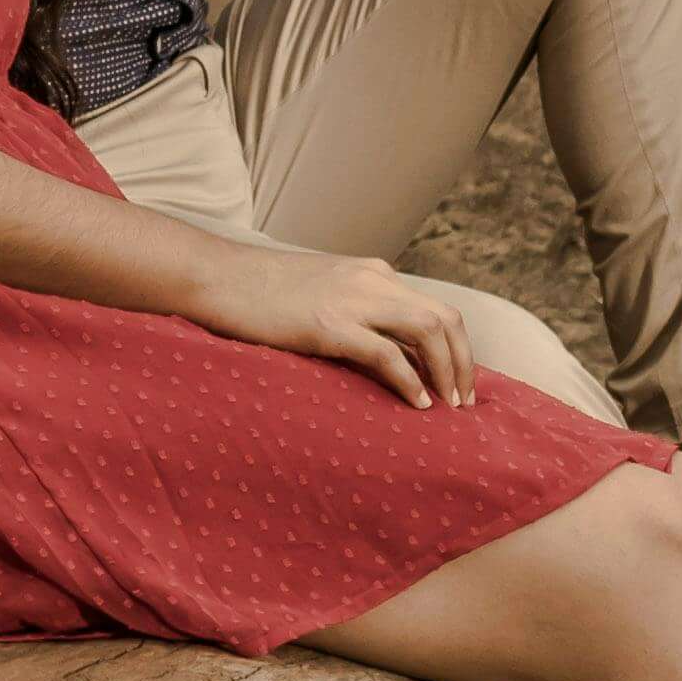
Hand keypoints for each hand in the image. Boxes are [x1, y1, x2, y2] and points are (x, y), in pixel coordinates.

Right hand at [197, 244, 475, 408]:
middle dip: (463, 363)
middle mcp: (372, 281)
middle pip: (444, 319)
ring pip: (427, 331)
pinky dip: (409, 380)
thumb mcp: (322, 294)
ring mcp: (352, 300)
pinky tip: (416, 404)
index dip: (456, 349)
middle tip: (464, 403)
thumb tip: (383, 356)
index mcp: (373, 274)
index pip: (435, 309)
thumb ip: (355, 313)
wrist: (217, 277)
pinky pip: (386, 353)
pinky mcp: (328, 325)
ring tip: (449, 406)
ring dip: (446, 372)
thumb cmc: (262, 294)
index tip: (458, 383)